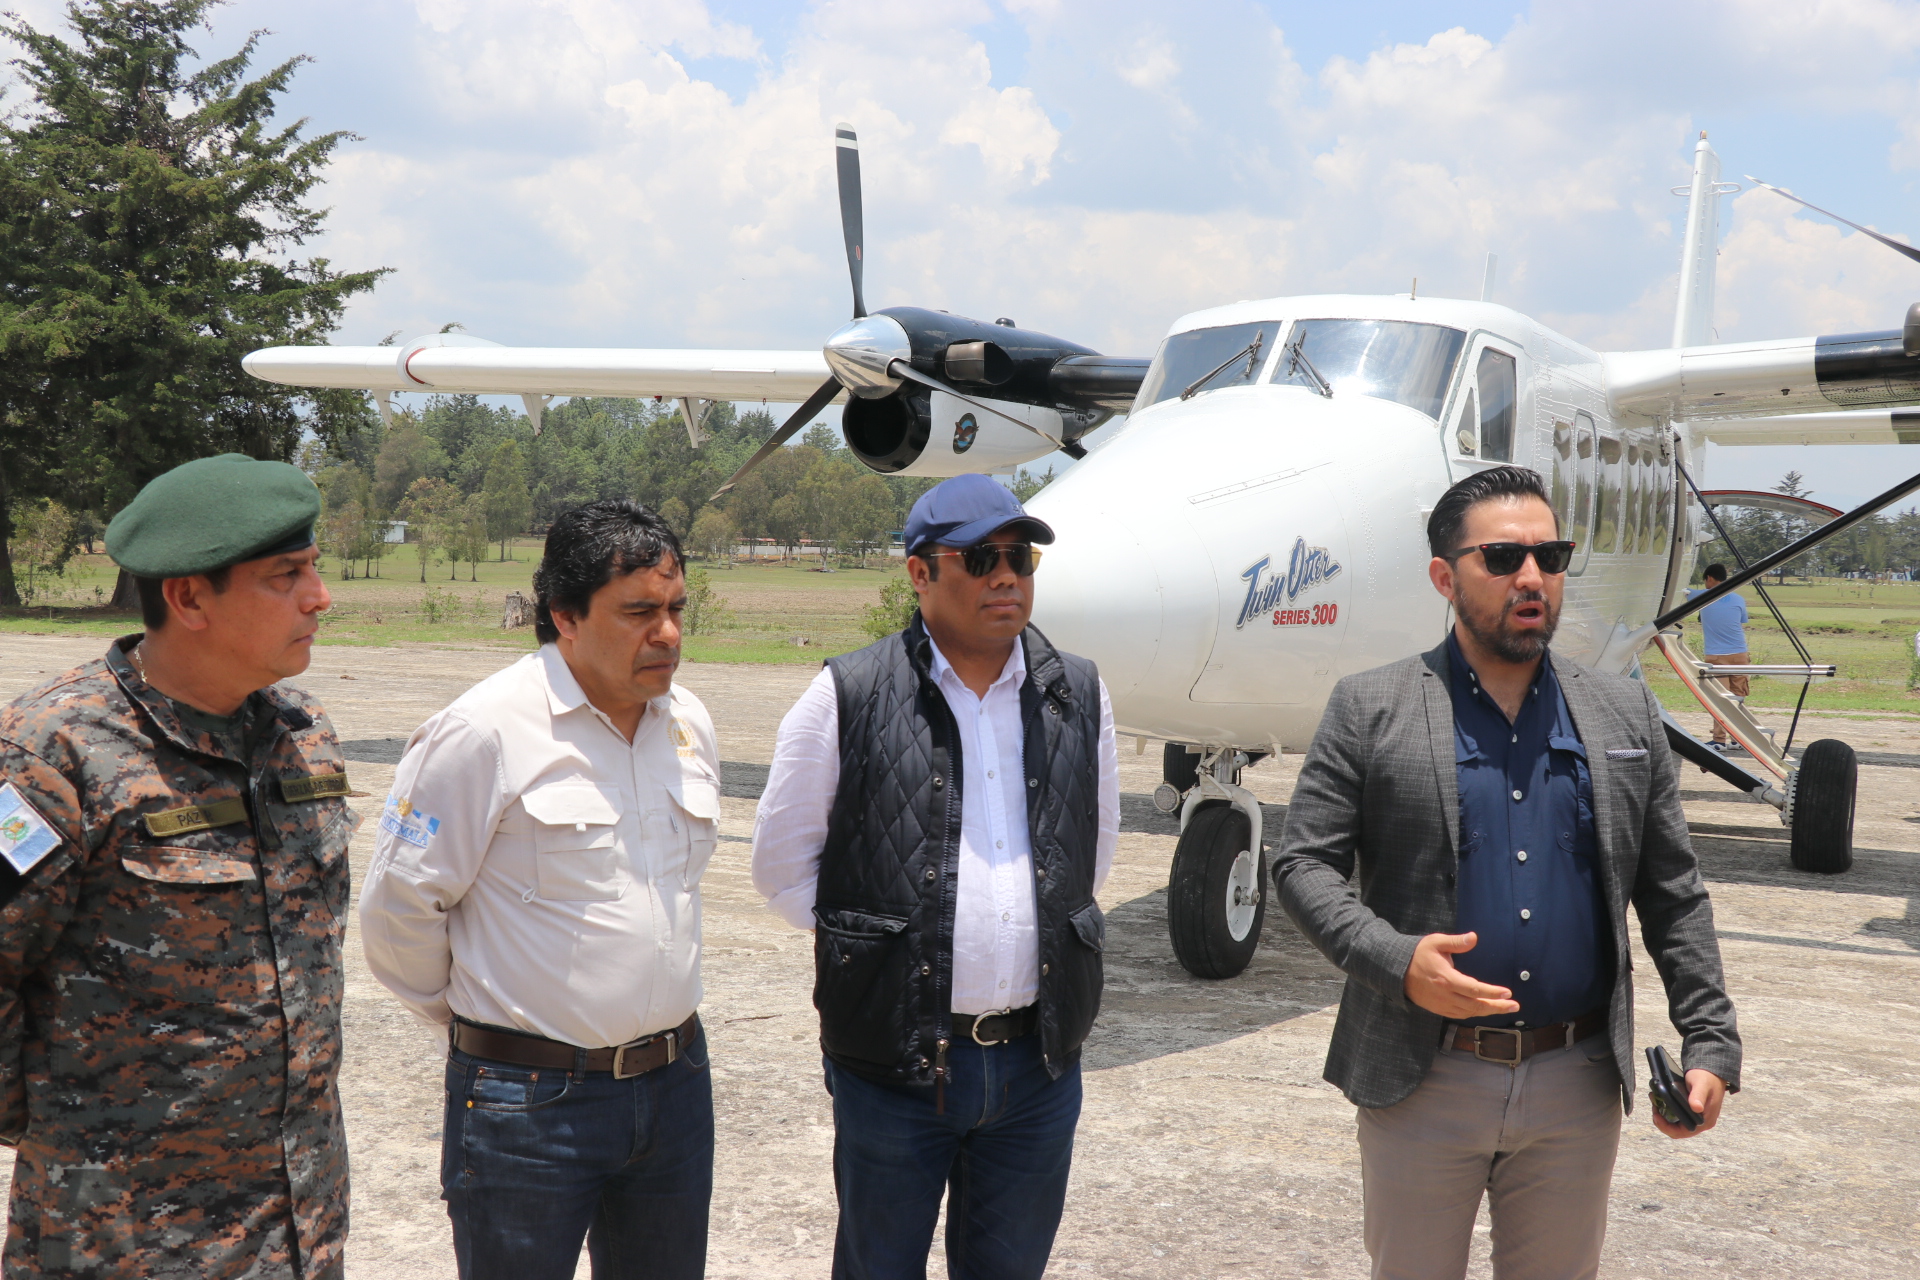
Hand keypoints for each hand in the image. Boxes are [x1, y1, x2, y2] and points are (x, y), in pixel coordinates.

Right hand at [1402, 932, 1520, 1019]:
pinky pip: (1460, 1014)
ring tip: (1505, 1008)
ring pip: (1470, 1012)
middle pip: (1476, 1005)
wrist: (1397, 971)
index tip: (1508, 992)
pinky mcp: (1438, 1009)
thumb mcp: (1435, 942)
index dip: (1492, 992)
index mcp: (1446, 978)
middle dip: (1497, 1006)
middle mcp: (1445, 995)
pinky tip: (1484, 1010)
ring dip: (1488, 1011)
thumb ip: (1456, 942)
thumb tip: (1474, 938)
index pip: (1475, 989)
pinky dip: (1474, 1013)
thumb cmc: (1419, 954)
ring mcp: (1442, 1004)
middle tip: (1515, 1006)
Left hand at [1652, 1068, 1726, 1138]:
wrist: (1712, 1072)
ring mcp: (1697, 1118)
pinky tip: (1660, 1101)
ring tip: (1655, 1102)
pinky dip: (1667, 1111)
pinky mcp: (1692, 1112)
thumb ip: (1698, 1095)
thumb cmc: (1707, 1077)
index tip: (1656, 1115)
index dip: (1667, 1127)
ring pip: (1676, 1124)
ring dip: (1663, 1117)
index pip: (1684, 1132)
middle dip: (1662, 1122)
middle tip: (1654, 1107)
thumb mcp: (1701, 1084)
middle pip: (1678, 1131)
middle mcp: (1702, 1123)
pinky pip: (1677, 1117)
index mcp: (1705, 1121)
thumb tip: (1696, 1108)